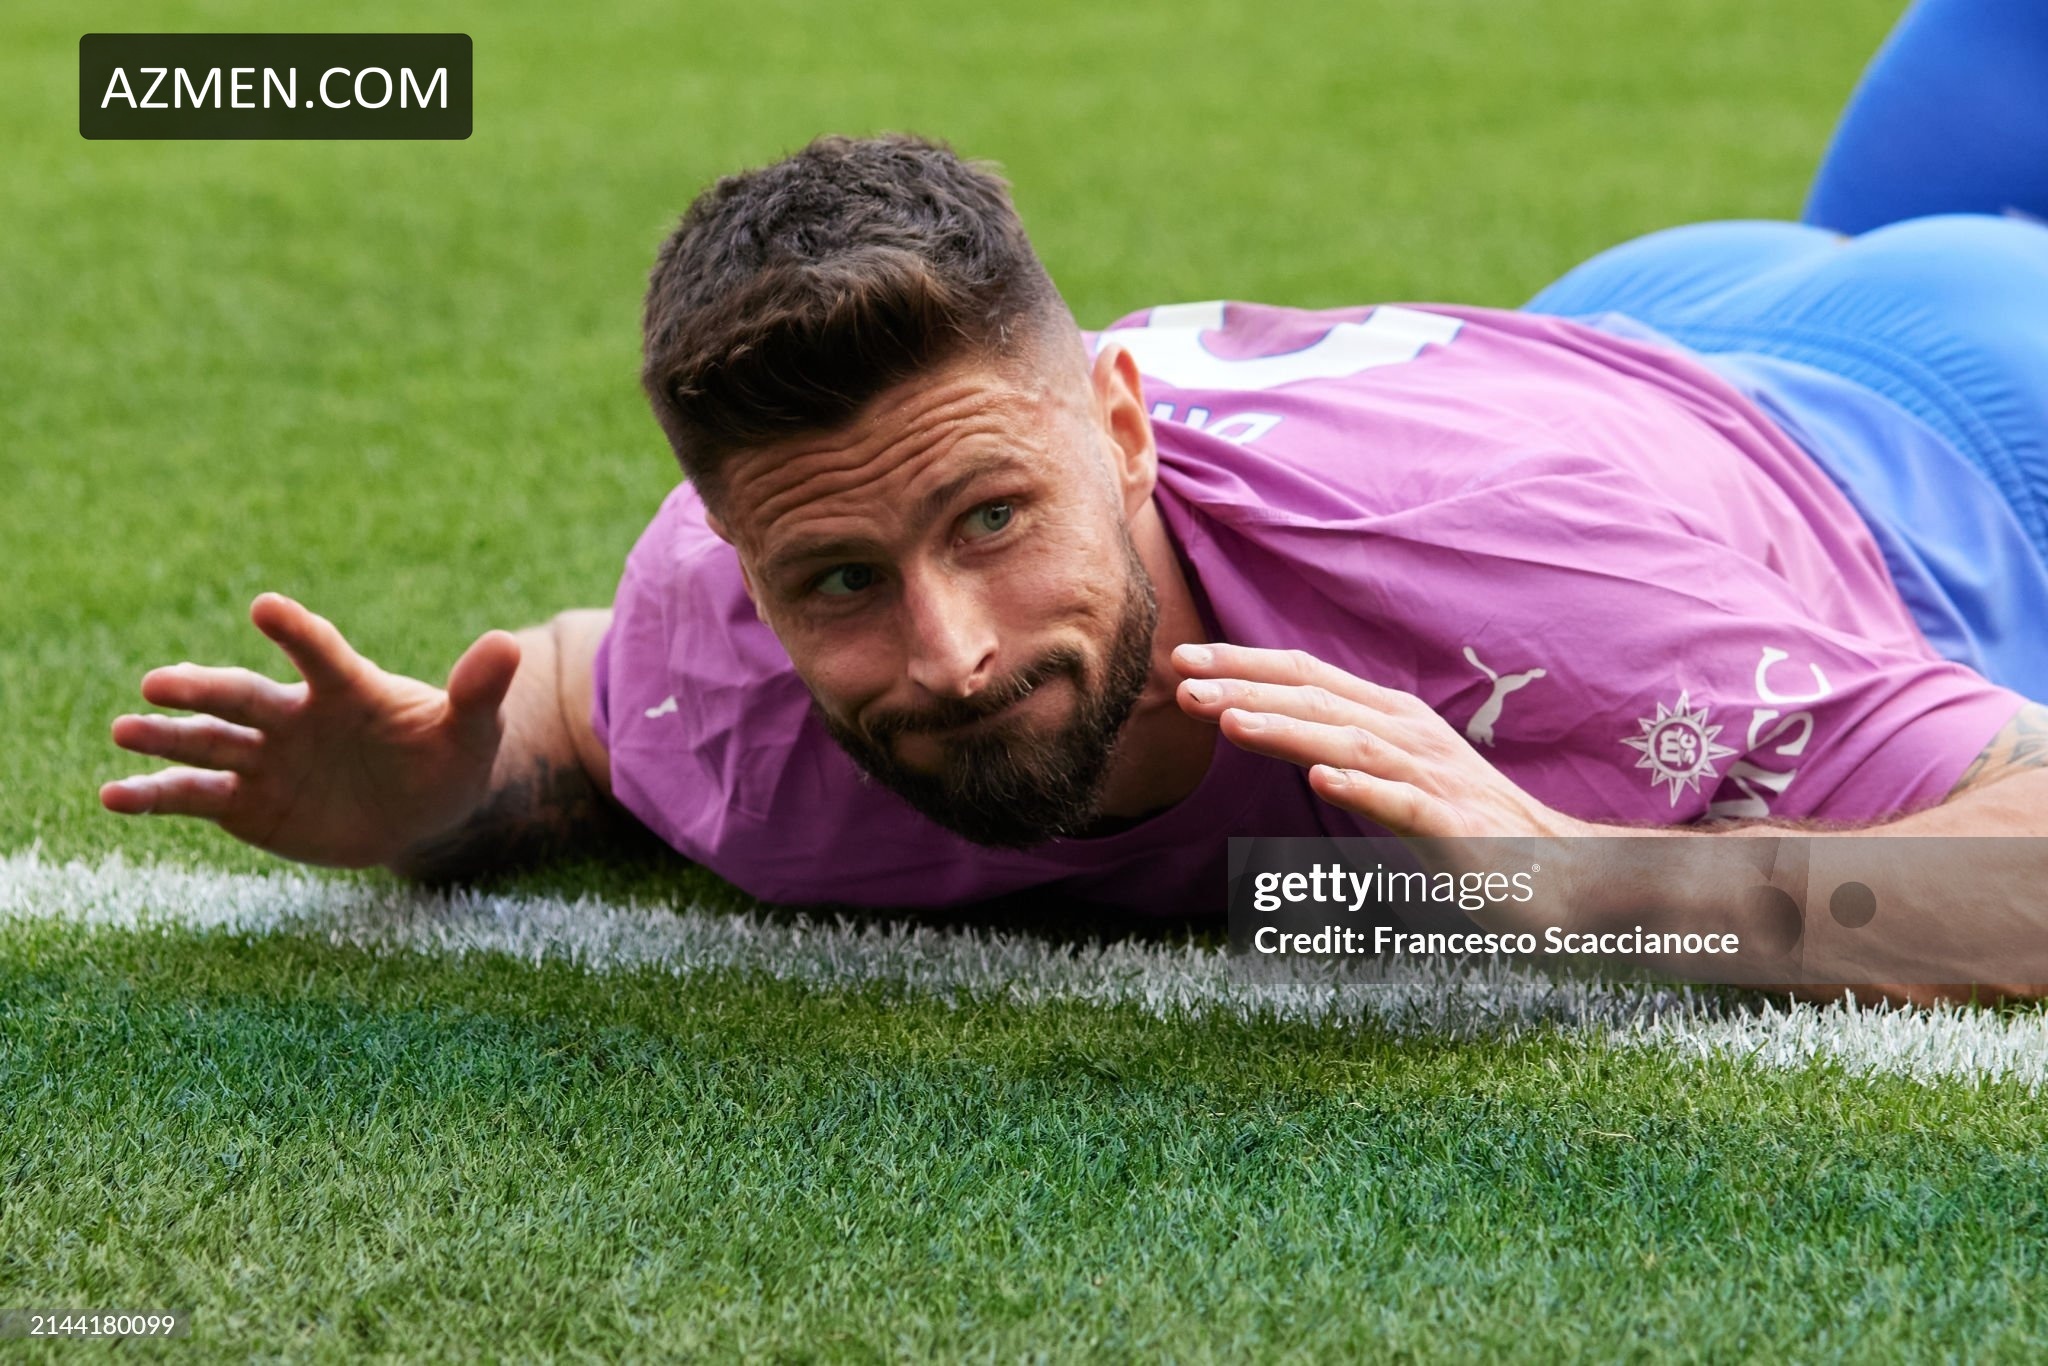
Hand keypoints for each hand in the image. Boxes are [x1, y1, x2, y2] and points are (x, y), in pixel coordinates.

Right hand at [102, 593, 522, 868]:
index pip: (319, 653)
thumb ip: (478, 691)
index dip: (297, 631)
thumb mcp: (469, 732)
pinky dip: (153, 797)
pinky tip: (112, 797)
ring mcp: (263, 758)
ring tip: (124, 730)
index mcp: (346, 689)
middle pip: (244, 697)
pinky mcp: (243, 803)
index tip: (266, 606)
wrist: (417, 812)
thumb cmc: (443, 760)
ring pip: (206, 742)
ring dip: (165, 736)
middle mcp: (292, 716)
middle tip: (159, 681)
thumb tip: (510, 643)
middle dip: (203, 689)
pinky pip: (193, 796)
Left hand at [1173, 643, 1585, 840]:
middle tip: (1181, 681)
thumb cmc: (1470, 824)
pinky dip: (1362, 789)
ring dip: (1287, 730)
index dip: (1246, 664)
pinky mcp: (1456, 829)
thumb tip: (1283, 733)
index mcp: (1392, 719)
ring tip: (1228, 721)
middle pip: (1318, 701)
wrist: (1563, 871)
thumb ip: (1347, 748)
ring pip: (1350, 744)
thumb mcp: (1399, 775)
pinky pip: (1404, 805)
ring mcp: (1434, 780)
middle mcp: (1410, 737)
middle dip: (1246, 688)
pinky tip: (1322, 780)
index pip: (1308, 678)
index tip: (1184, 659)